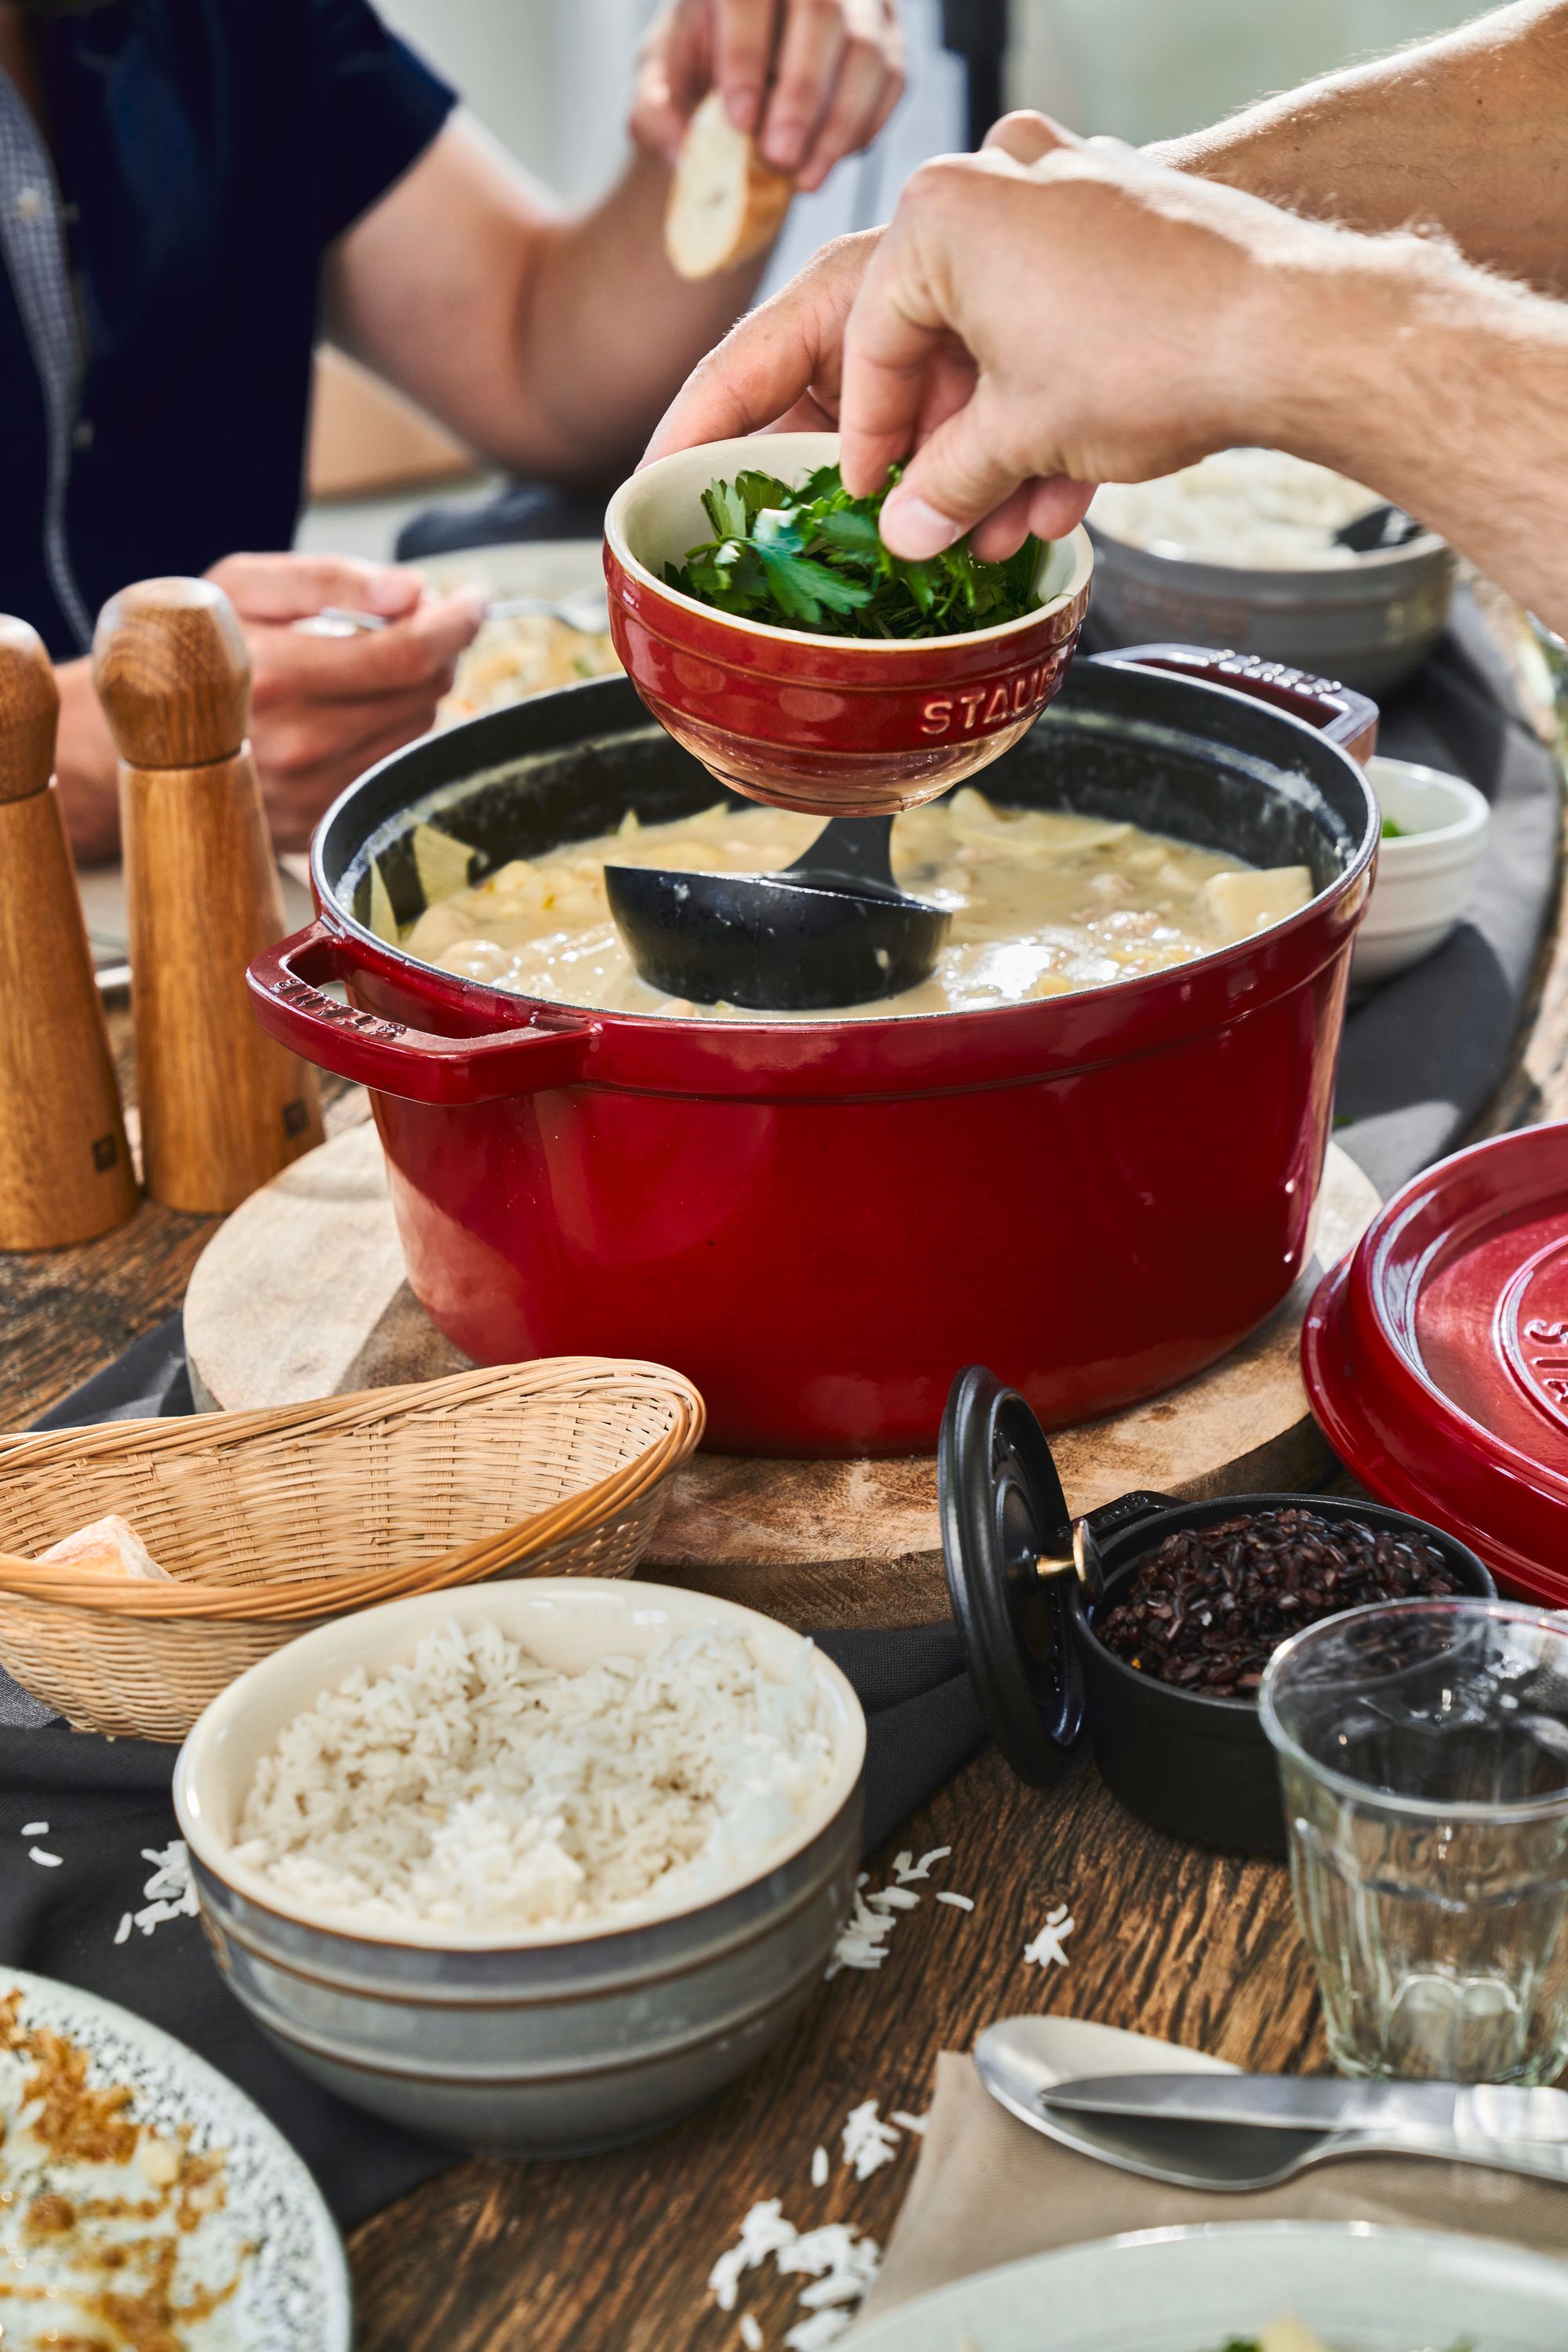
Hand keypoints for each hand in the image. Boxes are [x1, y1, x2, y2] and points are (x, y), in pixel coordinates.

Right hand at [205, 554, 484, 850]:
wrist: (139, 735)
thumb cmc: (190, 647)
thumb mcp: (242, 587)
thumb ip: (330, 580)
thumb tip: (411, 590)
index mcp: (278, 677)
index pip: (407, 653)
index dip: (454, 622)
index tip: (473, 600)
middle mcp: (298, 745)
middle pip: (422, 695)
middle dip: (436, 650)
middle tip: (418, 622)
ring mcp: (309, 795)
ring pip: (415, 735)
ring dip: (417, 692)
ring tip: (378, 664)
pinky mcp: (316, 827)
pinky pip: (390, 772)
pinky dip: (394, 734)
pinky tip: (360, 711)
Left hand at [633, 0, 903, 194]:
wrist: (747, 70)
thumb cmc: (702, 65)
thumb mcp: (663, 79)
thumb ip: (656, 110)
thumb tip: (679, 154)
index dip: (746, 55)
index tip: (739, 122)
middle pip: (823, 13)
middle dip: (801, 93)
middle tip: (779, 157)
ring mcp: (859, 0)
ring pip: (868, 50)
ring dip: (838, 123)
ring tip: (804, 178)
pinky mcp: (888, 37)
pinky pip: (892, 81)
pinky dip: (864, 128)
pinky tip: (829, 160)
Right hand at [839, 117, 1336, 557]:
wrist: (1289, 330)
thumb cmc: (1146, 362)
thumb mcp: (1018, 441)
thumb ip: (944, 485)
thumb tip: (906, 527)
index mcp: (942, 211)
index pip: (874, 340)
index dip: (871, 436)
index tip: (870, 491)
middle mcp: (1000, 175)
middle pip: (945, 333)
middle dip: (951, 445)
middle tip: (942, 515)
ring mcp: (1072, 185)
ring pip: (1010, 330)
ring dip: (1007, 435)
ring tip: (1011, 517)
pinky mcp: (1131, 214)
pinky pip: (1068, 308)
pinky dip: (1060, 389)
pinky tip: (1068, 476)